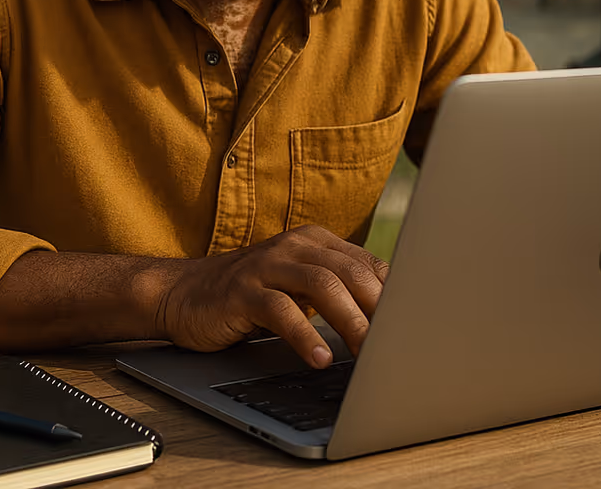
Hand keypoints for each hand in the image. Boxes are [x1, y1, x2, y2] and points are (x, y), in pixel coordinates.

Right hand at [153, 224, 388, 368]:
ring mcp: (267, 264)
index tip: (416, 327)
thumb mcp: (299, 287)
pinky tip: (318, 358)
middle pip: (351, 272)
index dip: (395, 295)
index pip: (368, 264)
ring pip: (322, 285)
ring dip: (350, 321)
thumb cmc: (251, 295)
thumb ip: (338, 291)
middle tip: (399, 345)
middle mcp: (295, 245)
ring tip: (366, 354)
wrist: (185, 293)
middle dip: (380, 310)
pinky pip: (281, 310)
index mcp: (315, 241)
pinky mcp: (242, 290)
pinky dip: (304, 335)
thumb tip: (391, 319)